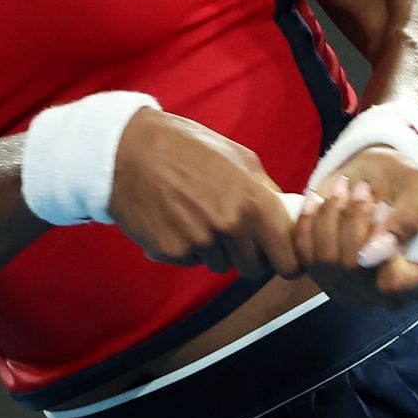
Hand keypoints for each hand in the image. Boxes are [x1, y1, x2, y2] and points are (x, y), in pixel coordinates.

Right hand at [106, 108, 303, 279]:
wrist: (129, 151)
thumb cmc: (186, 147)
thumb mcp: (240, 158)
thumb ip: (266, 192)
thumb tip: (286, 217)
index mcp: (255, 202)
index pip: (288, 260)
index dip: (285, 260)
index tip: (278, 255)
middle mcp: (230, 227)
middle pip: (254, 269)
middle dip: (249, 255)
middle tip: (234, 232)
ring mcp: (200, 243)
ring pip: (221, 265)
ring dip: (216, 249)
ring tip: (198, 215)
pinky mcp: (172, 252)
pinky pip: (191, 261)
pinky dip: (186, 247)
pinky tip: (176, 219)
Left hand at [293, 146, 417, 307]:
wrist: (376, 176)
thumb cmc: (407, 183)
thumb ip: (407, 222)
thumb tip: (368, 257)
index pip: (397, 285)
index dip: (386, 253)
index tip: (384, 210)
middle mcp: (386, 294)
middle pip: (355, 268)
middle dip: (355, 218)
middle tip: (366, 188)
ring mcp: (352, 288)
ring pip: (327, 260)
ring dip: (333, 214)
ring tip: (346, 189)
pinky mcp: (323, 275)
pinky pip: (304, 254)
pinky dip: (309, 220)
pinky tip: (320, 200)